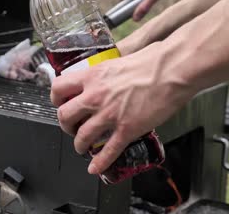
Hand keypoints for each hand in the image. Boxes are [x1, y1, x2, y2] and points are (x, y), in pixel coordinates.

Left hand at [50, 43, 194, 174]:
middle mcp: (95, 96)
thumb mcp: (117, 61)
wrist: (172, 70)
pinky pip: (108, 151)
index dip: (56, 100)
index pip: (58, 89)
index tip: (61, 104)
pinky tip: (95, 168)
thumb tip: (103, 77)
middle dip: (65, 126)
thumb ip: (104, 73)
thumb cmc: (151, 61)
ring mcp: (109, 115)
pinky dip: (99, 163)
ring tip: (82, 147)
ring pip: (82, 137)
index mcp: (92, 77)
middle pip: (65, 117)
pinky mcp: (127, 129)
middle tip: (71, 127)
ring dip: (79, 145)